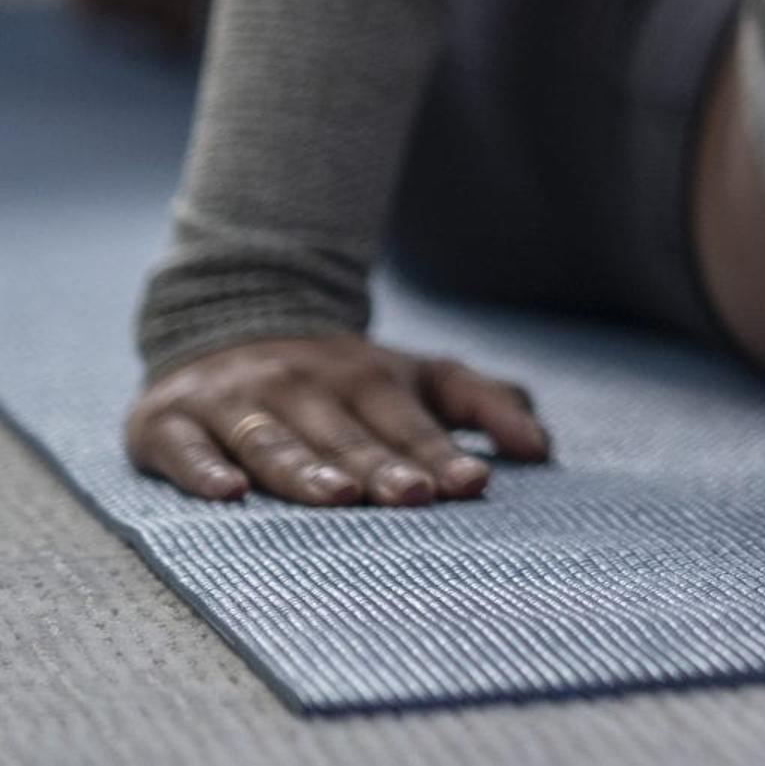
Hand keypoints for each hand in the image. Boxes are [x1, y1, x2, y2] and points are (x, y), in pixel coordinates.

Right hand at [125, 333, 549, 506]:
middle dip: (383, 467)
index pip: (410, 423)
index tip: (473, 484)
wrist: (228, 319)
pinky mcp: (169, 421)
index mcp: (369, 379)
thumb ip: (484, 405)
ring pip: (275, 440)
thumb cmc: (342, 378)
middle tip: (414, 498)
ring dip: (306, 469)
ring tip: (337, 495)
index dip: (441, 454)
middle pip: (348, 435)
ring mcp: (237, 401)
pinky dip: (204, 470)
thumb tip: (543, 448)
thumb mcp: (418, 378)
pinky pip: (185, 449)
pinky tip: (228, 493)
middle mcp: (305, 386)